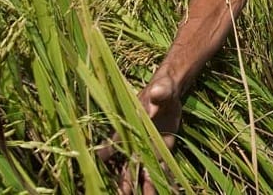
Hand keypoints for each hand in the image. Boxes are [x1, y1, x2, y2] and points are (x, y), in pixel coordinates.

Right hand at [98, 72, 182, 193]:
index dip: (106, 155)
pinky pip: (161, 171)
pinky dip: (163, 183)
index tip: (101, 164)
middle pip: (126, 167)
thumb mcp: (162, 88)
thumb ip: (159, 92)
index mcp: (129, 128)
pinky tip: (167, 191)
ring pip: (143, 174)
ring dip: (144, 187)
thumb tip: (156, 93)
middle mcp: (136, 143)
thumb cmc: (162, 89)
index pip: (113, 144)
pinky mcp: (162, 153)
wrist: (171, 94)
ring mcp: (148, 151)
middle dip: (125, 183)